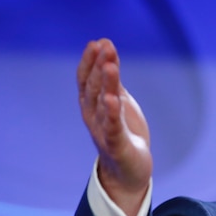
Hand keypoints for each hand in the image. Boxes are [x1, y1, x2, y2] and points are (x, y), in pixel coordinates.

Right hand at [77, 38, 151, 215]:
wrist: (128, 172)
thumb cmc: (123, 135)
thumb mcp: (118, 103)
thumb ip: (112, 80)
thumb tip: (107, 50)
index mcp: (93, 106)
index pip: (87, 80)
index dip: (91, 61)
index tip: (98, 42)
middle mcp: (94, 117)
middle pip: (94, 89)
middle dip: (99, 67)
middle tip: (105, 47)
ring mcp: (104, 131)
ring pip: (102, 105)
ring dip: (106, 84)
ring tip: (110, 65)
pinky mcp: (117, 146)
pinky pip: (112, 128)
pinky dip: (111, 114)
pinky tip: (112, 100)